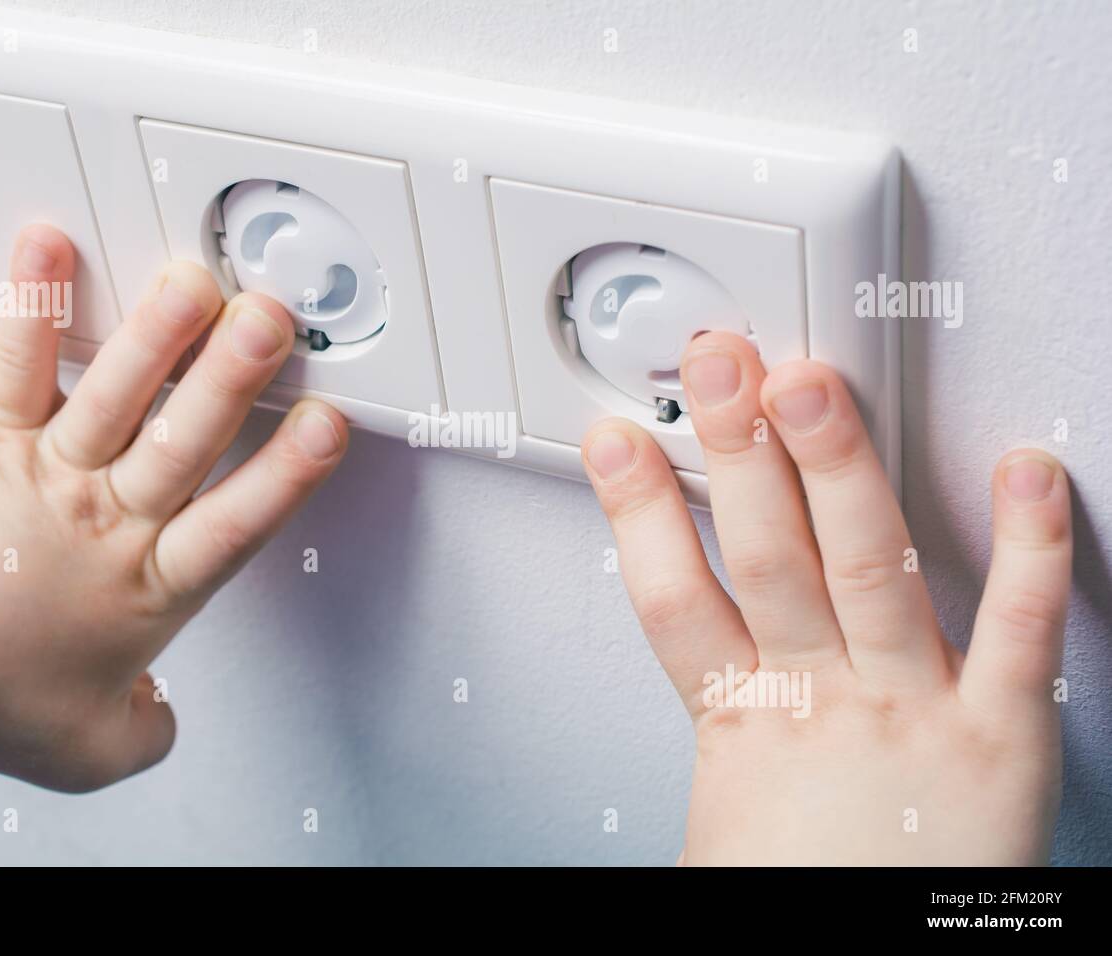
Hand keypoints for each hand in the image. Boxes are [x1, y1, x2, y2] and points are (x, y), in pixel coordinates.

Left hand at [0, 224, 347, 790]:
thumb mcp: (81, 751)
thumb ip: (141, 738)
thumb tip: (160, 722)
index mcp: (148, 585)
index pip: (236, 524)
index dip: (286, 475)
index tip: (327, 427)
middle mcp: (111, 518)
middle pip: (186, 442)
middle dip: (234, 379)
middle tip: (272, 323)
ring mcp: (53, 470)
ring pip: (119, 395)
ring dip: (159, 335)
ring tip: (195, 282)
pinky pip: (19, 364)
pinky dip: (34, 304)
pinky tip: (51, 249)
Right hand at [582, 331, 1070, 864]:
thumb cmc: (809, 894)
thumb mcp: (723, 816)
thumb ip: (711, 727)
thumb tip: (682, 650)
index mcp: (745, 726)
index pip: (672, 601)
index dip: (637, 515)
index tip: (616, 441)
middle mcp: (824, 702)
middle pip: (767, 557)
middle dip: (738, 454)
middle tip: (720, 367)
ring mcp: (911, 709)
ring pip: (867, 567)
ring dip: (836, 470)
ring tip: (809, 385)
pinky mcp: (1001, 734)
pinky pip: (1022, 631)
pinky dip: (1029, 549)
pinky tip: (1026, 471)